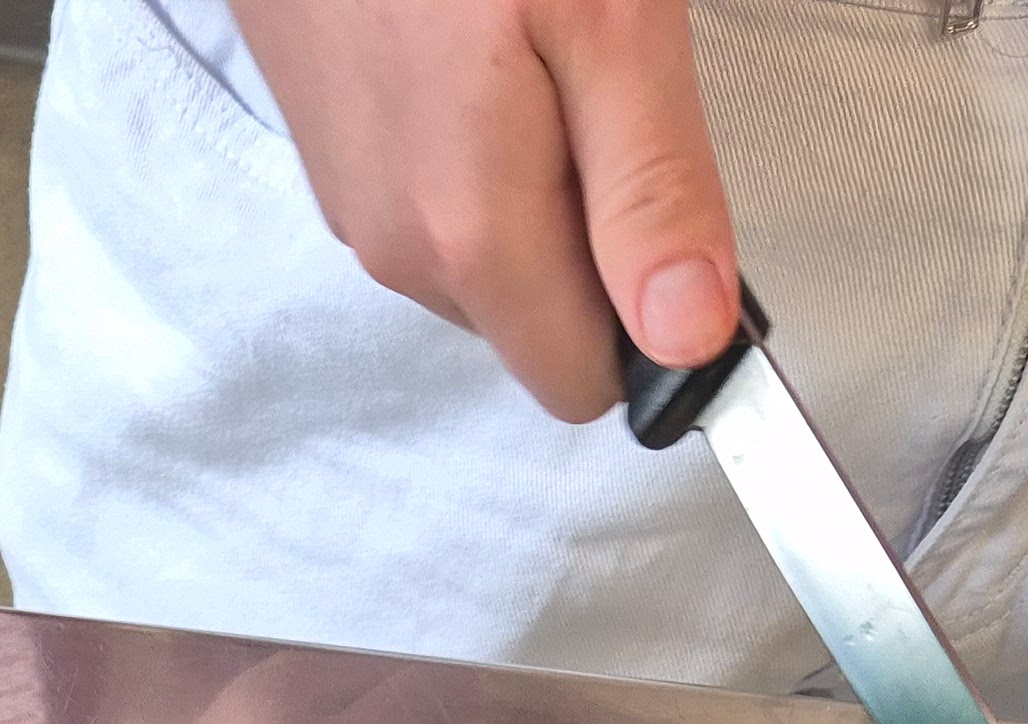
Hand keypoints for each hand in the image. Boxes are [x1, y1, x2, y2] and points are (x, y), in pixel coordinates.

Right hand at [231, 0, 738, 418]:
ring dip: (532, 193)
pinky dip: (476, 157)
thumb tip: (690, 338)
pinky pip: (437, 211)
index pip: (584, 384)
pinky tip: (475, 59)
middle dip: (590, 242)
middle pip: (538, 327)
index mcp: (474, 238)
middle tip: (603, 96)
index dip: (650, 321)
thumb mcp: (611, 23)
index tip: (669, 209)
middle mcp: (403, 253)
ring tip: (531, 60)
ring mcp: (360, 212)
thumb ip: (650, 192)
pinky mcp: (337, 167)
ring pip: (488, 269)